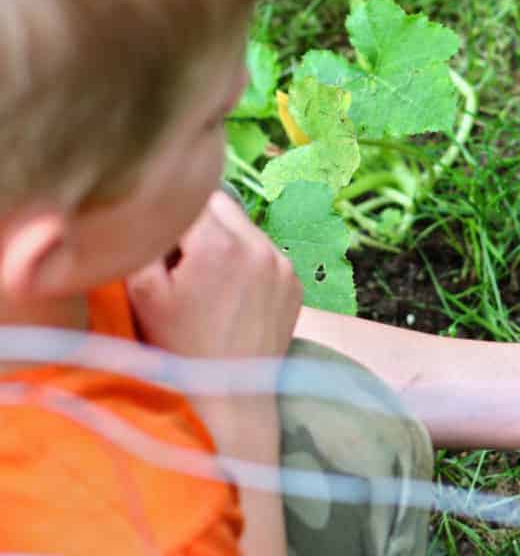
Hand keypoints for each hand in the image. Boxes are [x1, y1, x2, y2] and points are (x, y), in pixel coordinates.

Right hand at [126, 189, 294, 555]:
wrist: (228, 400)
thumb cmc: (177, 350)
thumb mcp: (143, 293)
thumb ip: (146, 239)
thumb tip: (152, 210)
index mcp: (221, 242)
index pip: (189, 199)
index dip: (168, 221)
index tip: (161, 252)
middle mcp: (260, 245)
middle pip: (220, 207)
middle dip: (198, 227)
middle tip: (181, 268)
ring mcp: (283, 265)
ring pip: (244, 230)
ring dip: (224, 245)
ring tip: (206, 288)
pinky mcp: (295, 284)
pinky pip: (265, 256)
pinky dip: (247, 266)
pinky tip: (230, 300)